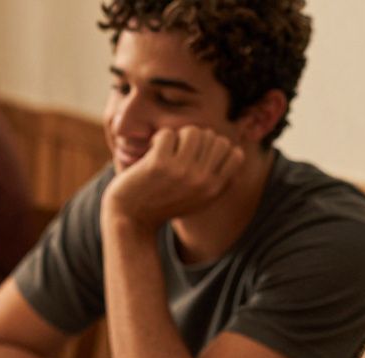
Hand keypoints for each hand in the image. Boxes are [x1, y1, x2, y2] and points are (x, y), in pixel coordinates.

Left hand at [102, 126, 244, 231]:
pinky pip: (168, 133)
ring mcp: (181, 172)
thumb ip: (217, 178)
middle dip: (195, 139)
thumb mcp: (197, 199)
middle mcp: (202, 180)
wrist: (130, 219)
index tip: (198, 154)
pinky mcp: (159, 164)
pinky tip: (152, 150)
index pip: (234, 153)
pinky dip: (159, 138)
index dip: (217, 147)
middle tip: (177, 151)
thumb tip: (232, 148)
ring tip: (166, 149)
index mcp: (214, 189)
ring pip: (193, 131)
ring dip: (177, 136)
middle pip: (213, 138)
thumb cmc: (162, 204)